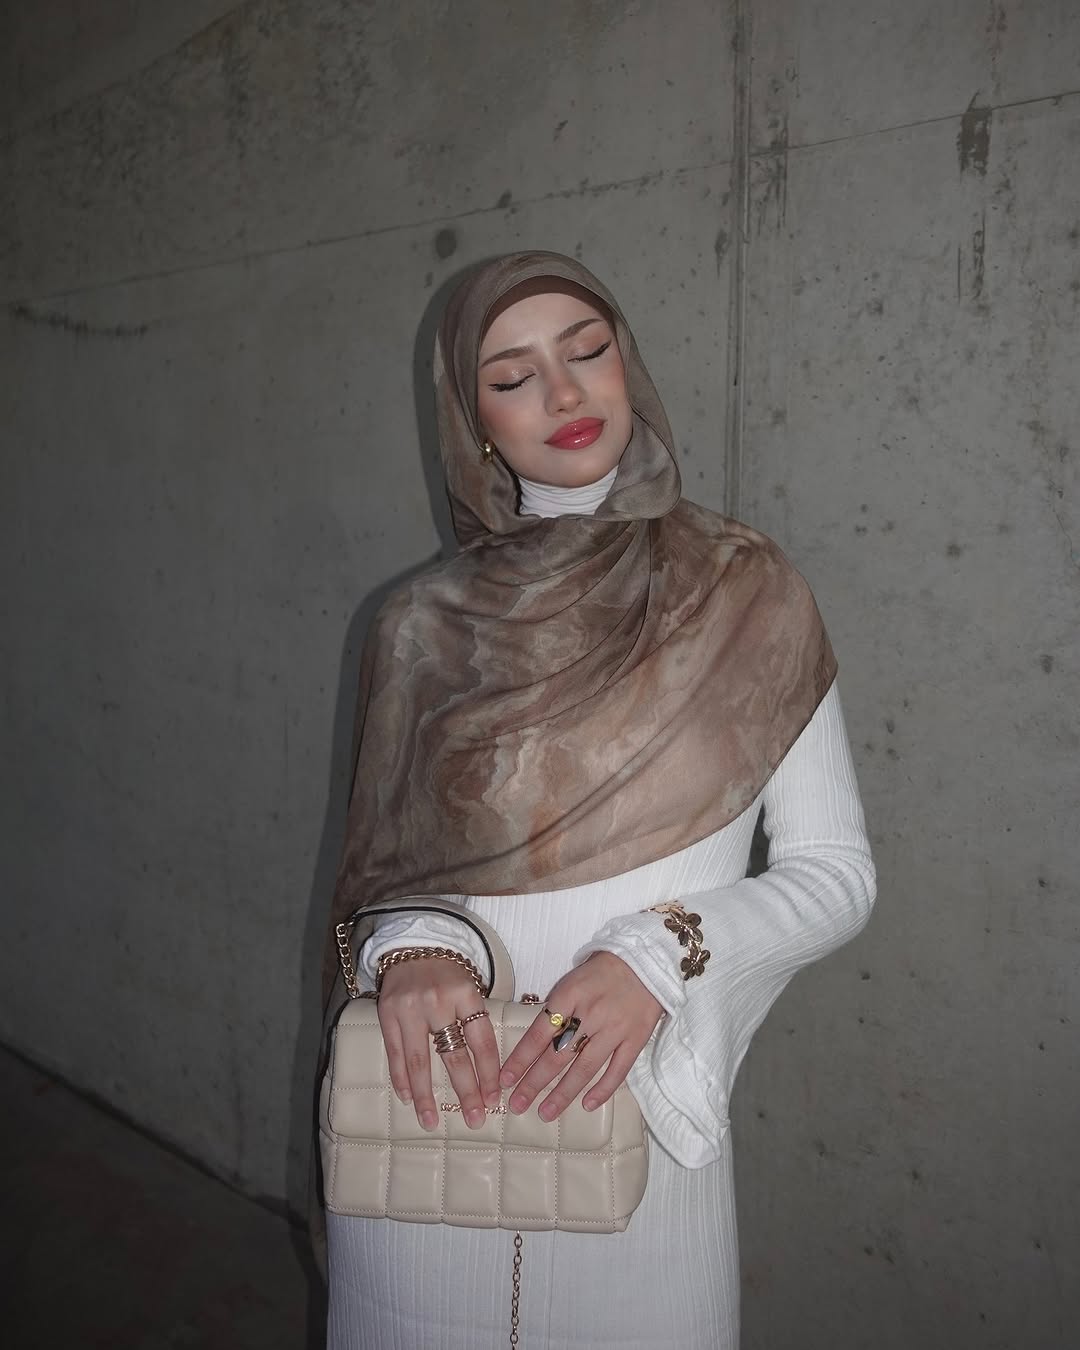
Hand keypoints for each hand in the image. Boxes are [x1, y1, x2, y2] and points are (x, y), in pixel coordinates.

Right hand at [377, 957, 500, 1131]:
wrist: (414, 942)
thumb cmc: (448, 972)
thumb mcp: (470, 987)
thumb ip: (476, 1020)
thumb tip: (491, 1071)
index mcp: (466, 993)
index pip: (481, 1040)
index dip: (489, 1072)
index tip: (494, 1098)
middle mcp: (438, 1001)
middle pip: (454, 1054)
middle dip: (465, 1091)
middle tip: (474, 1119)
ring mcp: (410, 1009)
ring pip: (420, 1061)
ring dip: (426, 1095)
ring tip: (431, 1121)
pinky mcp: (387, 1013)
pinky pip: (396, 1053)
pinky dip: (401, 1078)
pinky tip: (408, 1098)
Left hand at [498, 951, 663, 1121]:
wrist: (647, 961)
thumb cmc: (603, 970)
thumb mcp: (572, 980)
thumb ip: (556, 1008)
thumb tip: (536, 1040)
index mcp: (569, 995)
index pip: (539, 1033)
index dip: (521, 1059)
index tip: (505, 1079)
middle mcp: (590, 1014)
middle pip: (557, 1055)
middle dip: (533, 1083)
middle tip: (517, 1105)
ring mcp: (614, 1029)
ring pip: (584, 1068)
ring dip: (562, 1094)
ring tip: (545, 1113)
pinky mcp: (635, 1039)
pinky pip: (617, 1070)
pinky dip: (602, 1090)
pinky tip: (587, 1105)